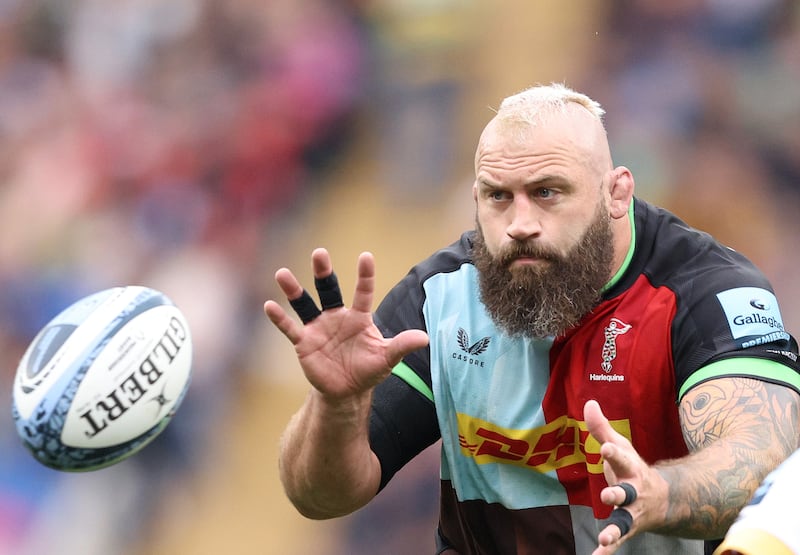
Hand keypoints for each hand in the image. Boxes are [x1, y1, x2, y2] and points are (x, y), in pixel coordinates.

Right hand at [264, 248, 428, 400]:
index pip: (363, 292)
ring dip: (294, 290)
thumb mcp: (387, 358)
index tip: (365, 256)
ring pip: (305, 304)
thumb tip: (425, 338)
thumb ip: (402, 345)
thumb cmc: (368, 369)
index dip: (364, 276)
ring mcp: (318, 328)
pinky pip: (290, 329)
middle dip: (323, 272)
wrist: (346, 391)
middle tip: (319, 253)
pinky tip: (269, 305)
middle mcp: (337, 317)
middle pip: (329, 290)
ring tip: (282, 274)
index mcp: (359, 318)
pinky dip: (280, 319)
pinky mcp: (304, 343)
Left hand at [584, 400, 668, 554]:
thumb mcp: (620, 446)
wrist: (662, 499)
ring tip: (605, 538)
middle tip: (607, 495)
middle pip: (625, 492)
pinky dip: (608, 550)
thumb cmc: (632, 468)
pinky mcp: (627, 527)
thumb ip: (601, 427)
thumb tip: (588, 402)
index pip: (621, 457)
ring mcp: (632, 511)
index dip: (613, 452)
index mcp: (629, 468)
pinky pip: (618, 540)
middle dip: (617, 493)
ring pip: (624, 520)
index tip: (606, 448)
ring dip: (615, 529)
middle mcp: (633, 491)